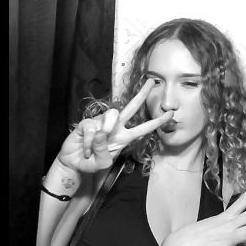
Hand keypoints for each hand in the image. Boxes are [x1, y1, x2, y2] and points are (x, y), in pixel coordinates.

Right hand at [56, 79, 173, 174]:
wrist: (74, 164)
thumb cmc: (91, 163)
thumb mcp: (103, 163)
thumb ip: (104, 151)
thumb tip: (101, 132)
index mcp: (123, 137)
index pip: (143, 128)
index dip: (157, 122)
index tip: (170, 114)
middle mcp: (115, 127)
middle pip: (131, 107)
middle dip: (142, 95)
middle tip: (152, 81)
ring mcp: (101, 123)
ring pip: (112, 115)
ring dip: (106, 129)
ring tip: (96, 146)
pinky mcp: (87, 123)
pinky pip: (92, 128)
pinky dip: (89, 142)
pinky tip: (86, 149)